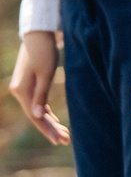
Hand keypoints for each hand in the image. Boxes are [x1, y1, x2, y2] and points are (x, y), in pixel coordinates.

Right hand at [9, 30, 64, 144]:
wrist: (38, 35)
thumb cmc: (44, 52)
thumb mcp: (45, 73)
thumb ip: (41, 95)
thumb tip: (37, 117)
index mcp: (22, 91)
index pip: (35, 116)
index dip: (47, 129)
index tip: (60, 140)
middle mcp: (20, 92)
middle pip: (36, 116)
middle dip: (50, 129)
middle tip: (65, 141)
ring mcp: (24, 89)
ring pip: (37, 111)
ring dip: (50, 122)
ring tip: (63, 135)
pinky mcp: (30, 85)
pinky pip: (38, 103)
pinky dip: (47, 113)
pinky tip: (55, 121)